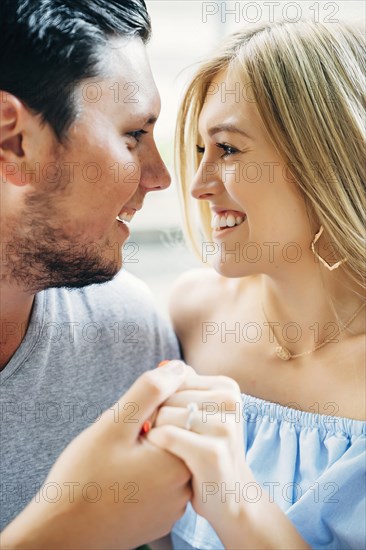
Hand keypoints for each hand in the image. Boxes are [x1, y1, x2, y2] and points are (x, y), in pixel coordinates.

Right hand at [1, 362, 191, 548]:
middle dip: (148, 428)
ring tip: (115, 464)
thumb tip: (180, 367)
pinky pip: (160, 482)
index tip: (125, 422)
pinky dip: (144, 473)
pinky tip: (119, 481)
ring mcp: (174, 507)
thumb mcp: (115, 423)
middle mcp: (185, 487)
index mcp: (179, 461)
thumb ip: (150, 390)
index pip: (180, 411)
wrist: (61, 533)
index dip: (150, 406)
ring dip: (146, 450)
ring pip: (165, 457)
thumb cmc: (83, 477)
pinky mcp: (161, 518)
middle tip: (117, 445)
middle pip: (174, 435)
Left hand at [147, 370, 250, 531]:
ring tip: (170, 450)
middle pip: (166, 396)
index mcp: (227, 387)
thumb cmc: (206, 450)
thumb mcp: (202, 413)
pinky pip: (165, 436)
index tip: (168, 421)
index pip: (173, 378)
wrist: (231, 497)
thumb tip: (165, 364)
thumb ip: (185, 386)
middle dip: (157, 417)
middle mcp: (230, 402)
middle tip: (169, 439)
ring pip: (163, 415)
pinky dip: (156, 446)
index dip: (161, 400)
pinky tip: (165, 458)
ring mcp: (225, 427)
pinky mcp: (213, 453)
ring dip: (156, 434)